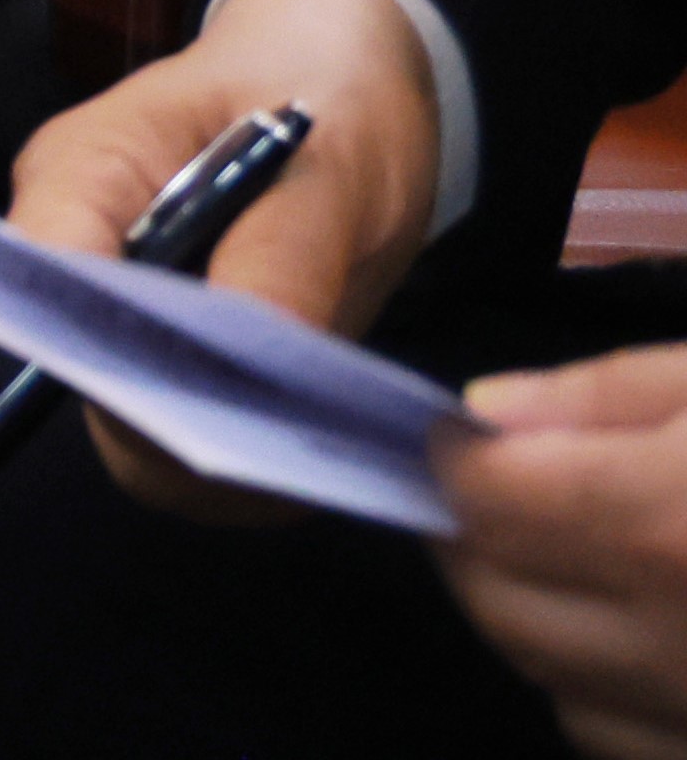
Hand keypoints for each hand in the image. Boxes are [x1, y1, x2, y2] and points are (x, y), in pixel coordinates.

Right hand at [8, 0, 450, 514]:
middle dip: (165, 427)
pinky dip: (232, 447)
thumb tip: (251, 364)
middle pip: (74, 369)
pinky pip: (172, 418)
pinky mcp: (160, 340)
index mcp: (80, 172)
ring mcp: (111, 297)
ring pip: (122, 414)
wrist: (340, 74)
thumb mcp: (332, 164)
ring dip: (207, 450)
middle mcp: (72, 242)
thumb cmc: (328, 92)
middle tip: (279, 448)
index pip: (43, 285)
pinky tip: (299, 434)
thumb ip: (284, 256)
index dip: (110, 359)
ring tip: (302, 445)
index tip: (212, 413)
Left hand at [450, 344, 686, 757]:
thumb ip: (608, 393)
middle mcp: (672, 642)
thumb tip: (485, 415)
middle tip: (490, 493)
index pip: (487, 501)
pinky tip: (636, 634)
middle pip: (498, 598)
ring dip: (529, 614)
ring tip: (564, 556)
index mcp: (664, 529)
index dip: (454, 459)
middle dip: (472, 539)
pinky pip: (616, 737)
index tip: (457, 437)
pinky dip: (600, 689)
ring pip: (549, 679)